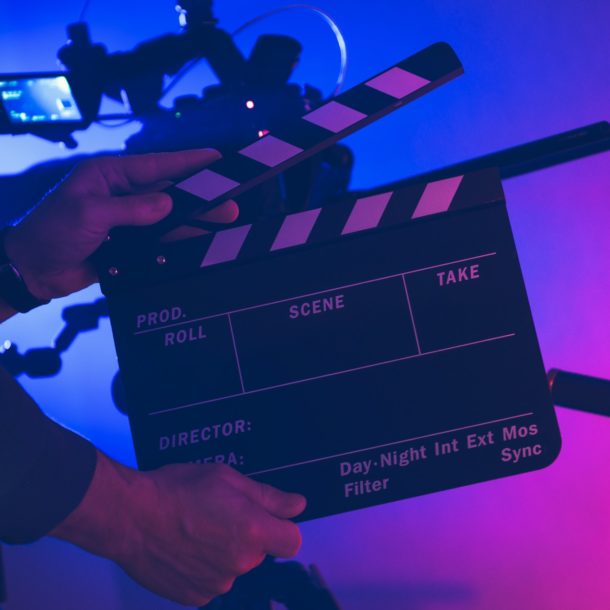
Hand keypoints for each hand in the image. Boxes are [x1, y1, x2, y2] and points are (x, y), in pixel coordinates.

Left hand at [4, 150, 237, 300]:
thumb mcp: (88, 215)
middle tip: (229, 198)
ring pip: (168, 217)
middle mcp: (121, 195)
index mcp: (109, 176)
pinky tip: (200, 238)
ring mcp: (127, 220)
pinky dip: (179, 239)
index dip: (187, 161)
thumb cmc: (50, 233)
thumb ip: (130, 210)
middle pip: (168, 192)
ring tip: (223, 219)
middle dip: (199, 195)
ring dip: (194, 219)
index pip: (155, 165)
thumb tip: (167, 204)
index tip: (215, 156)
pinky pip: (160, 238)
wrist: (33, 270)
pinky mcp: (128, 243)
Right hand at [52, 453, 305, 606]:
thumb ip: (267, 496)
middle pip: (260, 552)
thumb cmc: (175, 490)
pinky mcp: (196, 597)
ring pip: (234, 567)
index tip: (267, 519)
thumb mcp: (227, 478)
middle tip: (219, 514)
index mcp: (253, 531)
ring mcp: (217, 583)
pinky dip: (204, 568)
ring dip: (224, 552)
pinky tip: (186, 548)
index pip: (292, 541)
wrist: (129, 516)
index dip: (281, 527)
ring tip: (197, 529)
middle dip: (248, 535)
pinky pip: (212, 582)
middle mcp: (240, 562)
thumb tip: (297, 505)